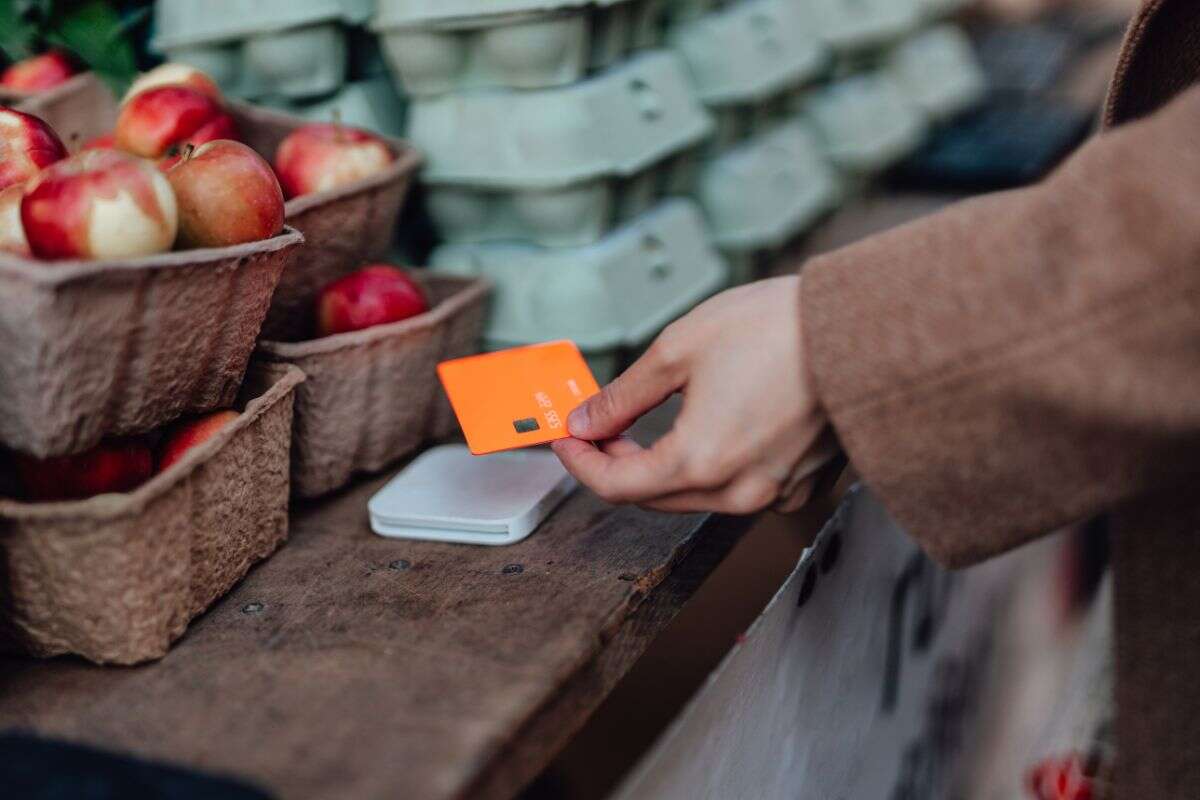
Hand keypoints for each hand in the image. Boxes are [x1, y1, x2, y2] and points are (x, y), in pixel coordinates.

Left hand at [551, 276, 834, 513]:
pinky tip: (709, 428)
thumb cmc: (779, 329)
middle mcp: (739, 492)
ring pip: (696, 496)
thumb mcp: (680, 349)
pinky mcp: (802, 482)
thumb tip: (588, 421)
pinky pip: (741, 489)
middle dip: (617, 464)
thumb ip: (624, 396)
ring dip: (663, 467)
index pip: (615, 488)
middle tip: (601, 425)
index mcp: (700, 462)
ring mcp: (775, 492)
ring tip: (647, 423)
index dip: (579, 463)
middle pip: (653, 497)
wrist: (862, 327)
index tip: (566, 438)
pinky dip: (712, 468)